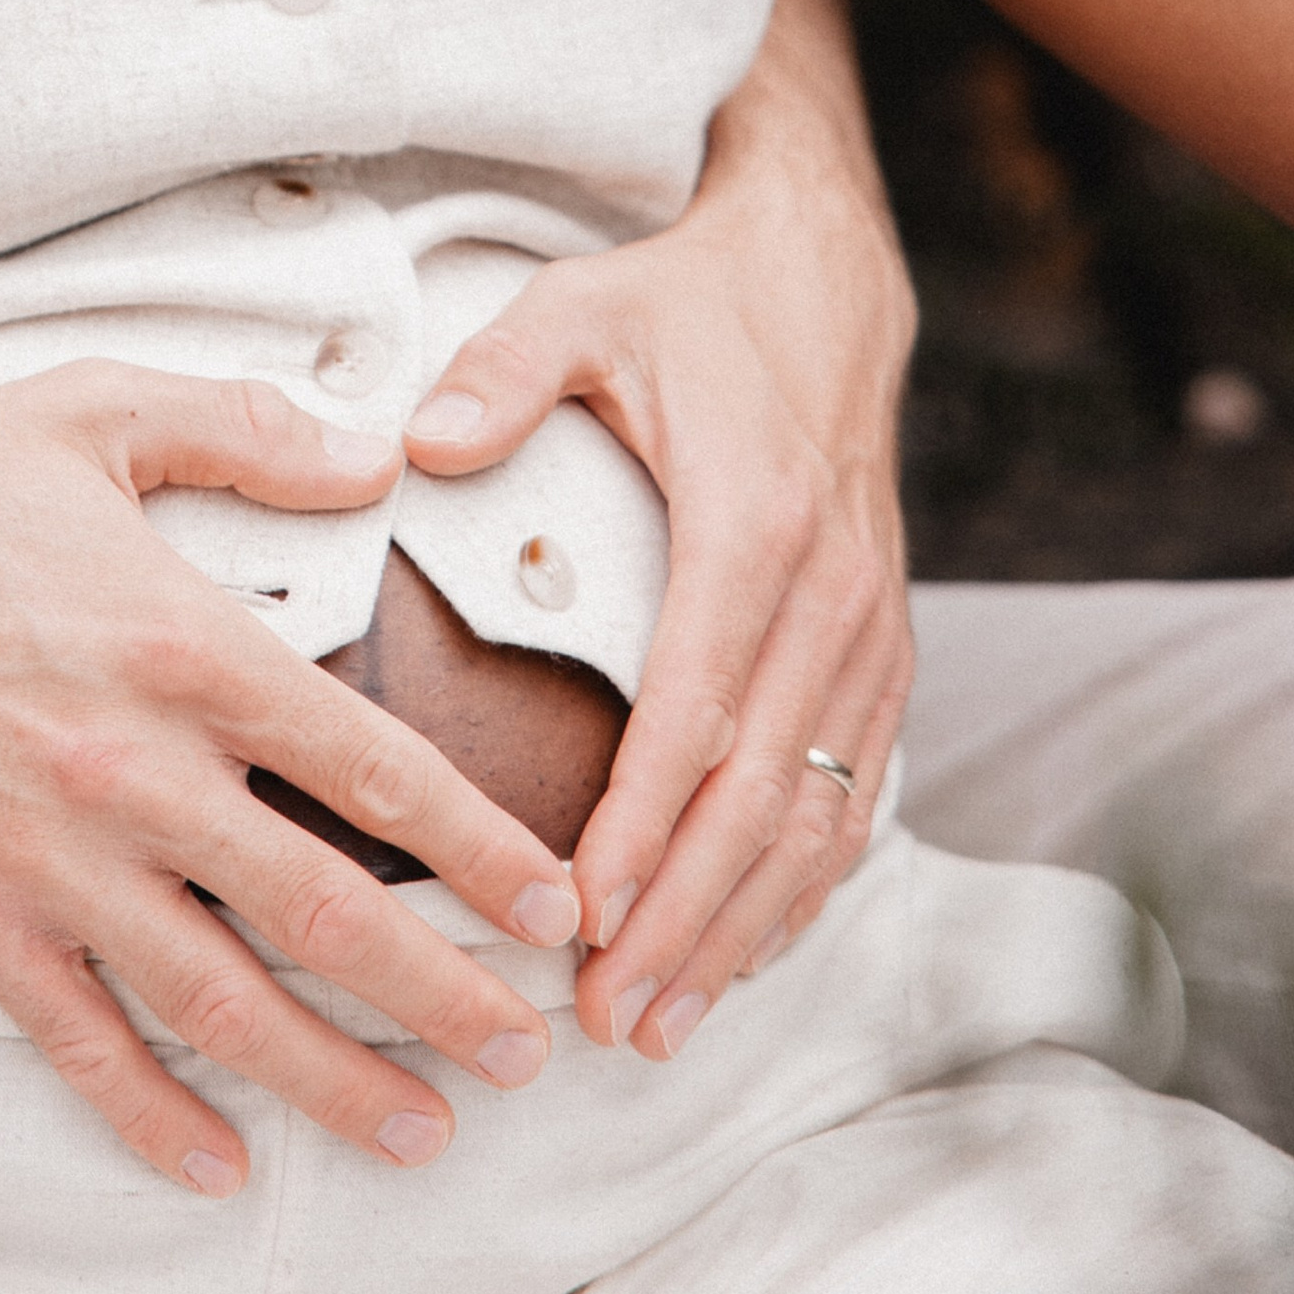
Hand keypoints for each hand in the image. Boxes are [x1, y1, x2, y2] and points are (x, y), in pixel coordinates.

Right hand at [0, 362, 581, 1195]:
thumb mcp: (94, 408)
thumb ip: (246, 428)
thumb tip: (377, 451)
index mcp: (180, 643)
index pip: (369, 765)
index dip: (478, 847)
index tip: (554, 907)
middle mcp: (128, 768)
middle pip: (321, 910)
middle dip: (442, 995)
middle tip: (527, 1053)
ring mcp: (47, 856)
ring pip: (218, 1000)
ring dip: (331, 1077)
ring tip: (422, 1128)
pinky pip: (76, 1039)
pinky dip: (150, 1114)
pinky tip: (218, 1163)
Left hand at [403, 0, 913, 1061]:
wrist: (823, 274)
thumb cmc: (684, 300)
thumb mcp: (582, 307)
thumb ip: (499, 375)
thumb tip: (412, 444)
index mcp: (756, 523)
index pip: (700, 708)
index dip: (645, 826)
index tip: (583, 915)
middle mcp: (831, 591)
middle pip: (762, 791)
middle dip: (687, 918)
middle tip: (609, 1015)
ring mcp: (870, 626)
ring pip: (819, 811)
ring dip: (747, 925)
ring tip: (665, 1019)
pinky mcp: (881, 645)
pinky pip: (856, 787)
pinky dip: (804, 881)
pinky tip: (747, 949)